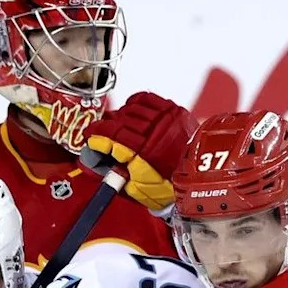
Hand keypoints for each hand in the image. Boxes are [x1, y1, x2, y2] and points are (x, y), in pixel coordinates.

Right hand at [80, 92, 196, 210]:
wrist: (198, 180)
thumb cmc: (169, 187)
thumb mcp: (137, 188)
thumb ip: (116, 173)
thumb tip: (100, 160)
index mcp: (143, 151)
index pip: (111, 133)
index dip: (96, 133)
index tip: (89, 135)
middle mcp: (154, 130)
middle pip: (120, 118)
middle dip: (106, 125)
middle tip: (101, 132)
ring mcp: (165, 118)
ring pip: (132, 107)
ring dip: (120, 114)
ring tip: (117, 124)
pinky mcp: (174, 112)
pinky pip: (148, 98)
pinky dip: (136, 103)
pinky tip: (132, 110)